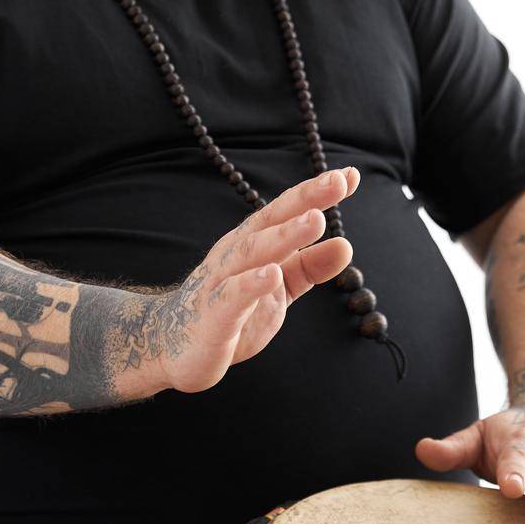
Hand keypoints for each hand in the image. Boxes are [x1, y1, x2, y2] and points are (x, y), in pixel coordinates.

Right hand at [127, 168, 359, 397]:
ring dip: (285, 235)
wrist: (173, 347)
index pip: (286, 212)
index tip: (350, 176)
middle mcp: (235, 254)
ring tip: (315, 220)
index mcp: (252, 244)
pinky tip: (272, 275)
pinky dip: (251, 285)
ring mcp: (221, 283)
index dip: (316, 193)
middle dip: (304, 201)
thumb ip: (308, 267)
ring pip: (253, 253)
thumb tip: (346, 245)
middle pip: (271, 222)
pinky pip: (232, 297)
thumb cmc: (230, 313)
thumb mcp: (278, 289)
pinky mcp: (213, 317)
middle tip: (337, 183)